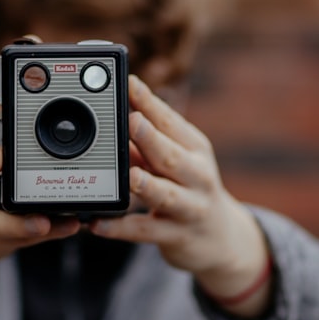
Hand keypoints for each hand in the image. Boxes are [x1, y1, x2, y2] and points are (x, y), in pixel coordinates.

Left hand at [90, 76, 272, 316]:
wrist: (220, 237)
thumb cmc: (190, 188)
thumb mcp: (176, 159)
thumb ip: (146, 140)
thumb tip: (114, 110)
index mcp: (194, 148)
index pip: (171, 121)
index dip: (150, 103)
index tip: (130, 82)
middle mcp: (197, 175)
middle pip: (172, 156)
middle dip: (152, 139)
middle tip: (132, 122)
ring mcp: (190, 207)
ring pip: (166, 195)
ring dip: (147, 185)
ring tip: (129, 176)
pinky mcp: (176, 236)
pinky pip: (145, 231)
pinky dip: (120, 228)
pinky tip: (98, 224)